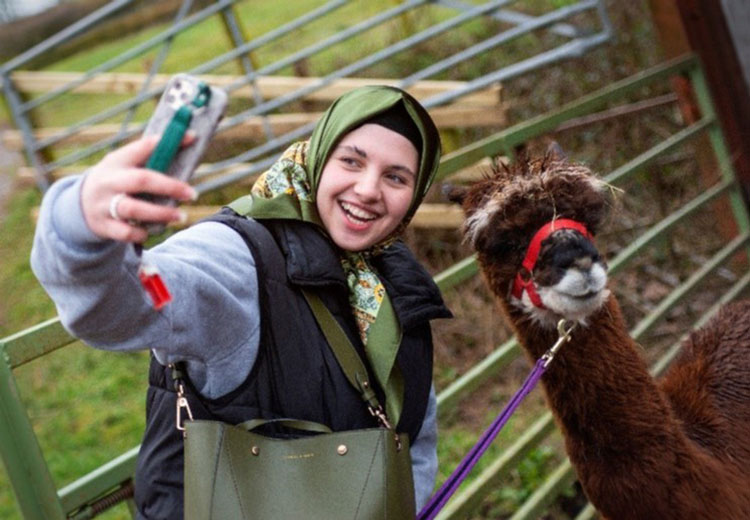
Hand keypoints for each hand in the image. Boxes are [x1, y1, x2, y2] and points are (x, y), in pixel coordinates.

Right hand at [81, 135, 196, 242]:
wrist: (80, 205)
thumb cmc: (116, 181)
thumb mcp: (125, 165)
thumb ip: (151, 156)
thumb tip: (190, 138)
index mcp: (116, 161)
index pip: (141, 148)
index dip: (164, 144)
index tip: (190, 138)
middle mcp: (109, 181)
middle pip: (140, 180)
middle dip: (169, 186)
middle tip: (192, 193)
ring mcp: (104, 204)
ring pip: (134, 209)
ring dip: (161, 213)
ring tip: (181, 216)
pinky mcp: (104, 226)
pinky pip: (126, 232)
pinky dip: (141, 233)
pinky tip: (150, 231)